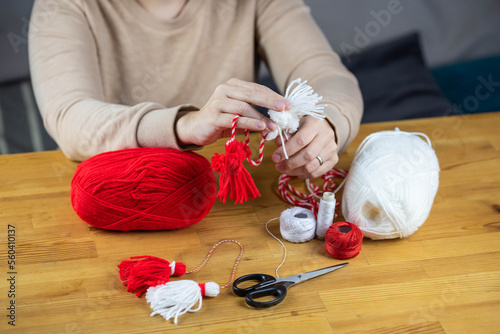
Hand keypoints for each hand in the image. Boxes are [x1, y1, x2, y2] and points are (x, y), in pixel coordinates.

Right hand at [175, 78, 289, 145]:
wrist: (196, 128)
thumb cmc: (221, 120)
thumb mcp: (239, 113)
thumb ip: (255, 111)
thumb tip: (277, 118)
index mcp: (233, 85)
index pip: (257, 88)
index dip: (273, 96)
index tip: (288, 105)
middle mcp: (224, 89)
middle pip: (252, 94)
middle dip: (270, 102)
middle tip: (285, 109)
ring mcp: (217, 102)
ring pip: (244, 107)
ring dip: (261, 117)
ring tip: (274, 126)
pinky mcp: (213, 116)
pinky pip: (235, 119)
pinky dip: (250, 123)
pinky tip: (261, 128)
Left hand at [271, 117, 337, 178]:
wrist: (324, 129)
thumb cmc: (305, 127)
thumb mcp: (294, 125)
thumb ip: (286, 134)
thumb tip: (278, 145)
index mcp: (315, 124)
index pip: (300, 140)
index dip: (286, 151)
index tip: (275, 157)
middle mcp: (326, 136)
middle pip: (307, 155)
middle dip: (290, 164)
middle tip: (278, 166)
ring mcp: (332, 149)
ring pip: (312, 166)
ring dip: (295, 171)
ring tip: (285, 170)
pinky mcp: (334, 159)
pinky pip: (317, 172)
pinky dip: (304, 175)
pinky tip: (296, 172)